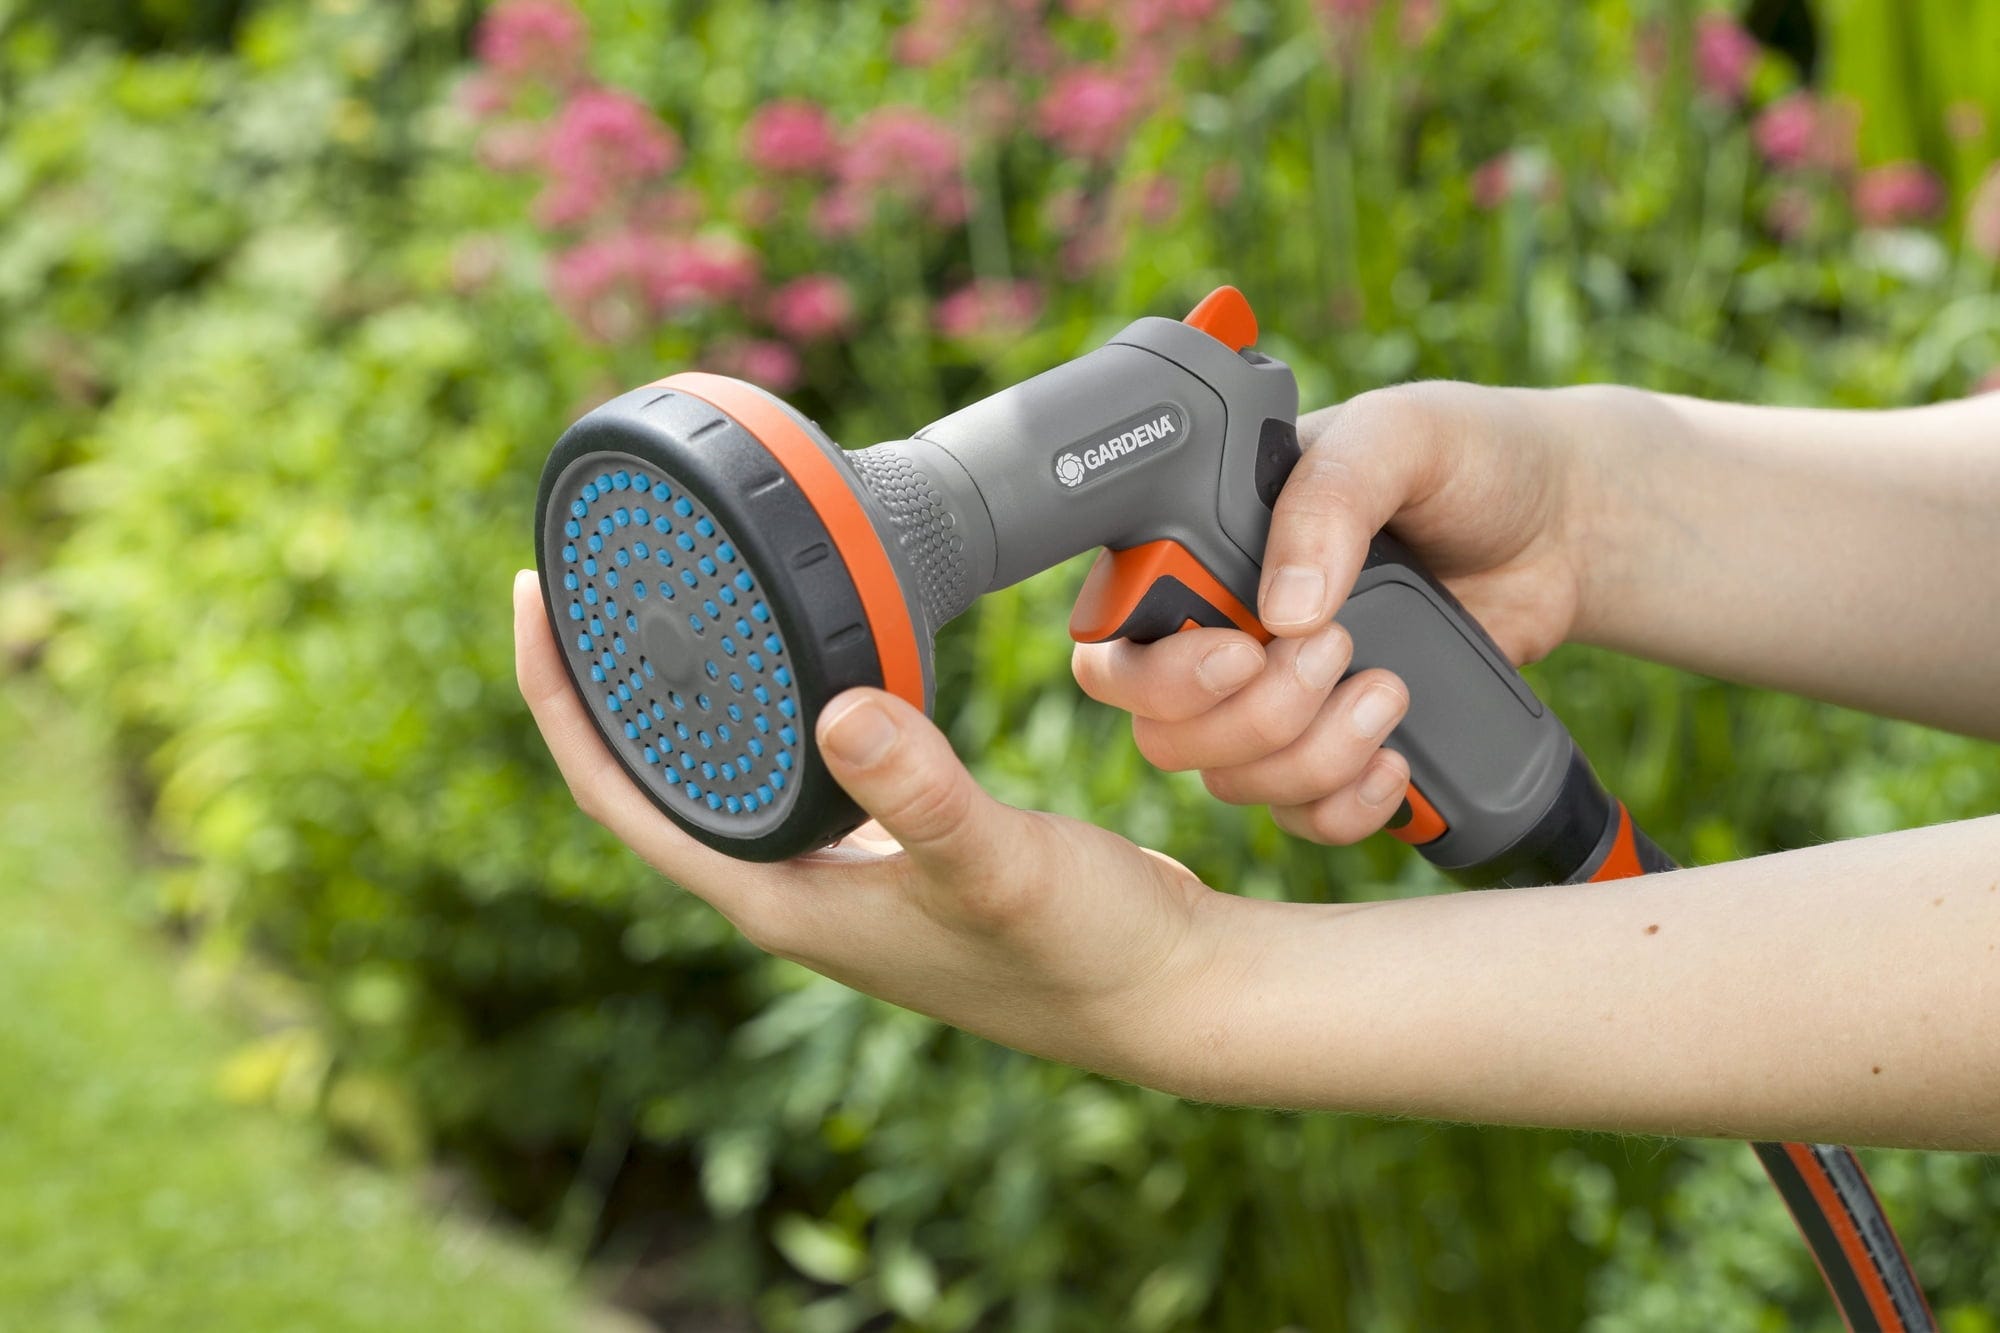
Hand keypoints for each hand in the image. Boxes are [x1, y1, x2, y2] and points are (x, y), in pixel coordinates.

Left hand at [513, 570, 1239, 1094]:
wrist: (1161, 991)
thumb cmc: (1080, 951)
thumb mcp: (997, 864)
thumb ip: (922, 792)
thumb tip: (841, 708)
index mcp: (777, 900)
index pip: (619, 798)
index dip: (561, 702)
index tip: (532, 601)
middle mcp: (790, 888)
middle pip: (651, 781)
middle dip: (604, 685)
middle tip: (582, 575)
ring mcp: (839, 874)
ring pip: (724, 771)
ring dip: (682, 693)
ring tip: (663, 595)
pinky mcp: (890, 852)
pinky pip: (797, 764)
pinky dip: (773, 703)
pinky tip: (796, 655)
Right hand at [1074, 381, 1612, 844]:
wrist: (1564, 526)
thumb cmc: (1469, 456)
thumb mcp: (1399, 435)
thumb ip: (1331, 498)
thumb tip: (1282, 609)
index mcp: (1202, 550)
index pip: (1115, 641)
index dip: (1159, 672)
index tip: (1242, 651)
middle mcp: (1221, 633)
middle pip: (1165, 733)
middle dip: (1255, 717)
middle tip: (1339, 651)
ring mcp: (1276, 700)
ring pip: (1233, 783)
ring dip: (1310, 758)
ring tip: (1389, 691)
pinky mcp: (1335, 748)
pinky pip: (1300, 817)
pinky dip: (1342, 808)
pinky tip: (1394, 763)